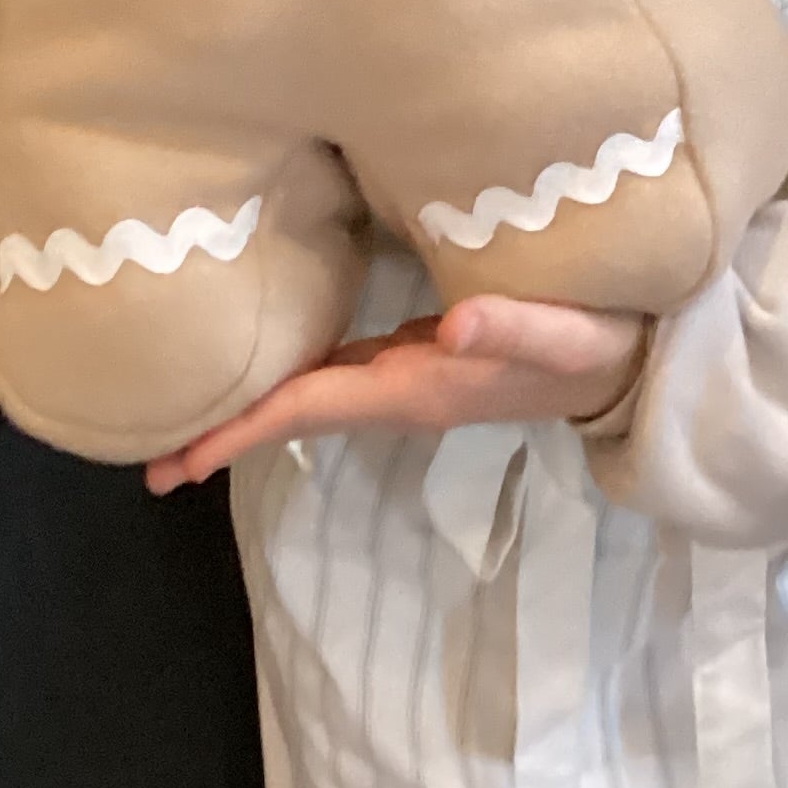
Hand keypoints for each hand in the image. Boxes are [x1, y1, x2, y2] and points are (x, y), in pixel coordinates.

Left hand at [144, 296, 646, 494]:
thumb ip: (512, 326)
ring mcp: (411, 375)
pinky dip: (295, 371)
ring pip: (313, 393)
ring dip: (253, 408)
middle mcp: (402, 389)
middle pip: (294, 412)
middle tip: (147, 459)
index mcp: (418, 388)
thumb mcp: (566, 334)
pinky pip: (341, 367)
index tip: (173, 461)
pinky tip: (270, 358)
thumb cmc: (603, 343)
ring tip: (186, 413)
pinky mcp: (425, 352)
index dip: (239, 430)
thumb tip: (448, 327)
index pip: (308, 410)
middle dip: (225, 434)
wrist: (640, 364)